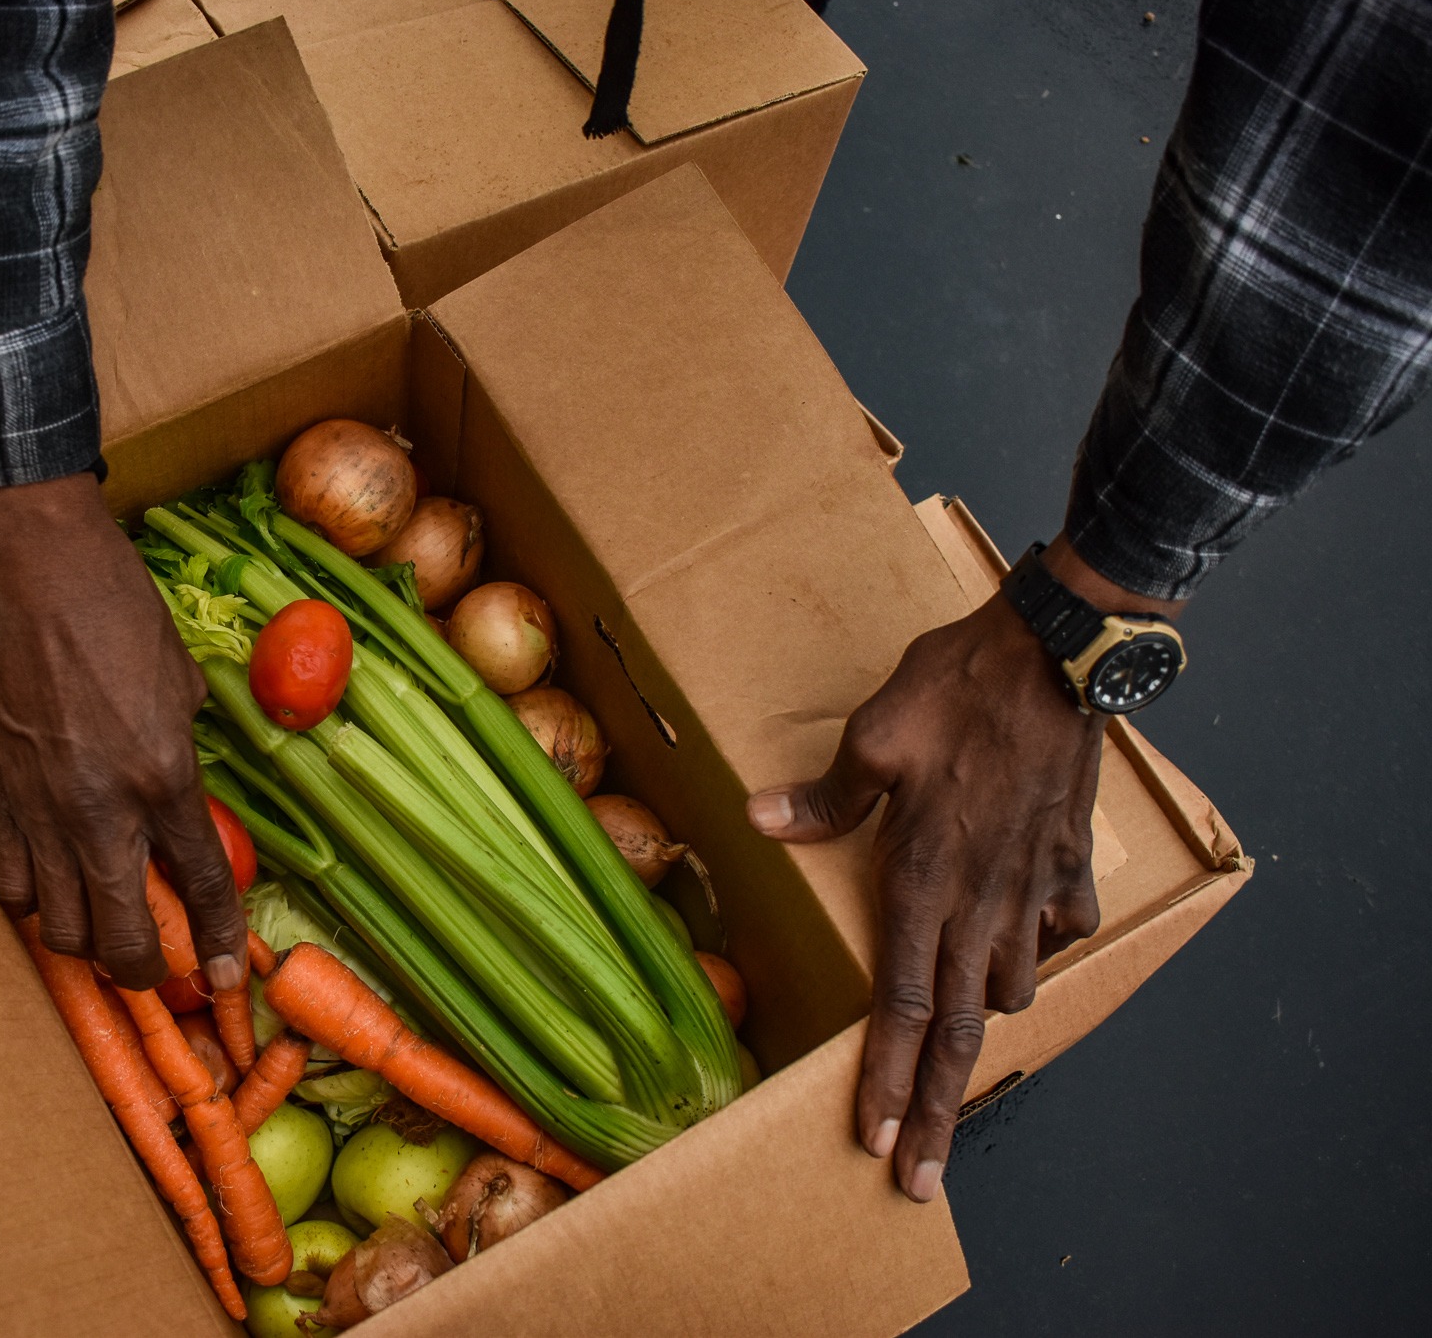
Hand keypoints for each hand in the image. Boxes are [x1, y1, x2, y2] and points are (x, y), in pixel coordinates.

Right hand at [0, 473, 247, 993]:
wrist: (26, 563)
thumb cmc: (115, 604)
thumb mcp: (180, 679)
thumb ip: (181, 748)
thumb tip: (175, 792)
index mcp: (164, 776)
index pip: (202, 885)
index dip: (220, 942)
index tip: (226, 979)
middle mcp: (100, 809)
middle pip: (120, 938)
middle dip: (144, 971)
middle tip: (156, 965)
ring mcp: (38, 808)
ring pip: (56, 927)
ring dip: (85, 941)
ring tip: (103, 925)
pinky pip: (8, 884)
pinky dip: (31, 901)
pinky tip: (48, 884)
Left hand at [747, 537, 1179, 1202]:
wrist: (1060, 653)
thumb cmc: (960, 688)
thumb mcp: (875, 735)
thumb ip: (828, 797)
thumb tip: (763, 820)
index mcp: (925, 878)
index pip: (900, 1005)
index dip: (886, 1079)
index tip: (876, 1140)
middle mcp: (981, 901)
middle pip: (957, 1031)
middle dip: (937, 1112)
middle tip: (922, 1179)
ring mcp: (1032, 886)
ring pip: (1009, 989)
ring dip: (983, 1035)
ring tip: (961, 1072)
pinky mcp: (1068, 861)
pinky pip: (1059, 929)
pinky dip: (1042, 955)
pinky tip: (1029, 963)